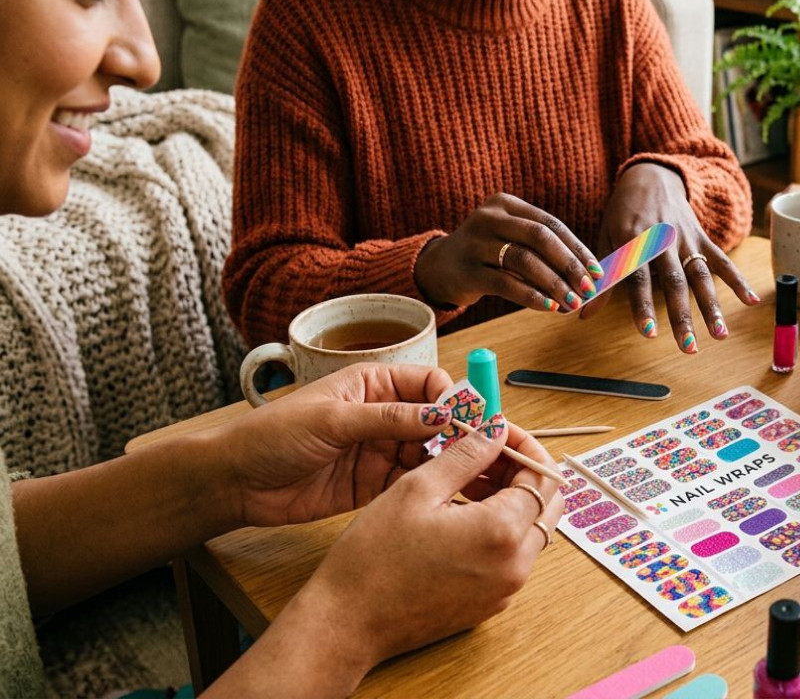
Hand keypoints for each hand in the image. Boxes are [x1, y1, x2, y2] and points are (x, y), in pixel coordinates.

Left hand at [218, 362, 455, 527]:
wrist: (235, 483)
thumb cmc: (272, 436)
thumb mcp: (333, 420)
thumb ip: (389, 418)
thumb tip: (441, 414)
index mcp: (373, 385)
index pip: (429, 384)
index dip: (453, 401)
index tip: (470, 422)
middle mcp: (383, 416)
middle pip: (437, 422)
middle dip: (460, 435)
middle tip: (483, 455)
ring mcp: (380, 451)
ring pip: (430, 454)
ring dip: (449, 464)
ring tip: (471, 479)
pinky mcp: (374, 485)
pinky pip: (412, 484)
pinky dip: (430, 489)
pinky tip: (446, 496)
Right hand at [278, 420, 563, 669]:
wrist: (347, 624)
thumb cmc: (373, 558)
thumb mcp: (418, 489)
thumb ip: (466, 455)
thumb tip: (495, 431)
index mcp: (502, 533)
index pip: (543, 477)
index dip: (525, 447)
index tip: (499, 433)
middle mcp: (514, 567)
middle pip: (546, 505)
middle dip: (522, 472)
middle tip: (485, 453)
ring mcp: (504, 590)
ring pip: (530, 531)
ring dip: (511, 499)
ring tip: (466, 481)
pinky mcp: (489, 604)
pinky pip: (511, 557)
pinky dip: (499, 530)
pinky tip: (460, 515)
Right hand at [415, 193, 601, 312]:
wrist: (439, 268)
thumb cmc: (487, 254)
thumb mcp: (510, 240)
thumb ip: (541, 250)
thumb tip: (584, 275)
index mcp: (505, 203)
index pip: (550, 223)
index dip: (576, 248)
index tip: (596, 270)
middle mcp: (489, 218)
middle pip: (539, 238)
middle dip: (569, 265)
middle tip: (588, 289)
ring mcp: (475, 243)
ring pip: (524, 261)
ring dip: (553, 284)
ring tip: (572, 303)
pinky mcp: (467, 270)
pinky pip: (505, 284)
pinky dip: (531, 296)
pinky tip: (548, 307)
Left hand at [582, 163, 758, 352]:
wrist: (651, 176)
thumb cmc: (622, 214)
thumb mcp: (606, 240)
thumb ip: (601, 279)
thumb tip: (581, 314)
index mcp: (633, 241)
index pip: (638, 278)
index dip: (643, 305)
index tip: (649, 333)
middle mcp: (662, 241)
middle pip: (674, 283)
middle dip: (682, 317)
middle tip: (688, 347)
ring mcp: (686, 239)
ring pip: (701, 276)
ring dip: (712, 307)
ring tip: (720, 335)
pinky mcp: (703, 238)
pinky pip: (722, 261)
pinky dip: (737, 281)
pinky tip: (751, 302)